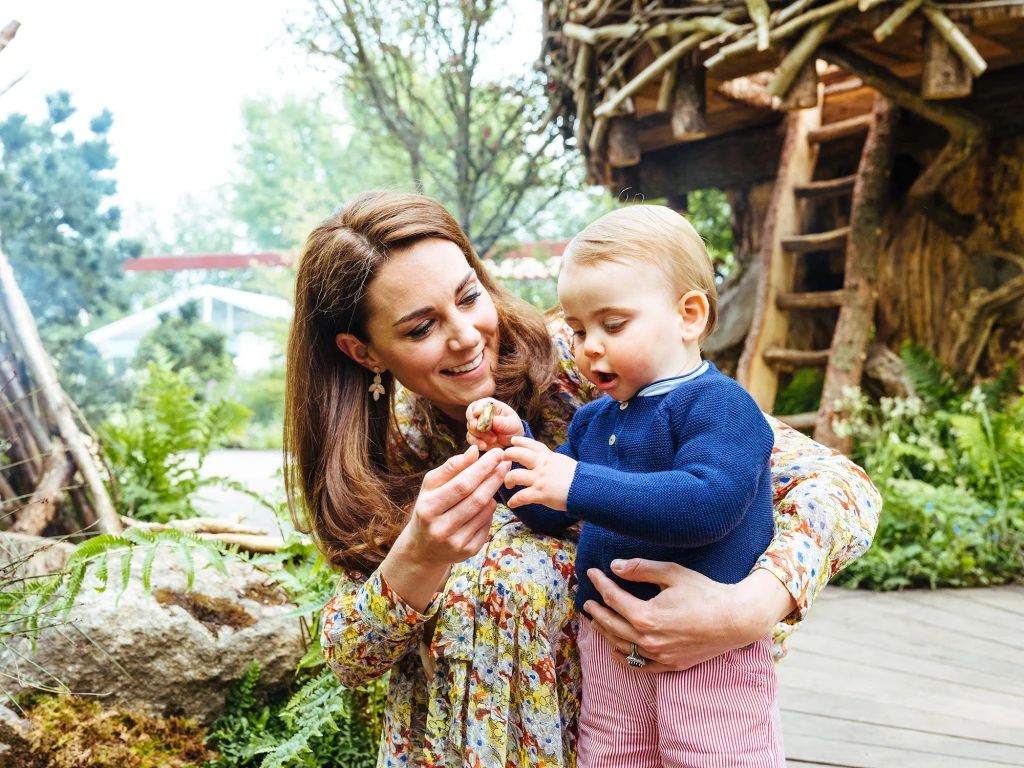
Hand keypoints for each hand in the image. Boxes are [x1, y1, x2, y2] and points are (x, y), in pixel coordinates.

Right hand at [383, 445, 510, 610]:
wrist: (423, 548)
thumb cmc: (429, 508)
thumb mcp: (431, 486)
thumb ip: (451, 467)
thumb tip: (474, 451)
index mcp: (428, 508)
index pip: (462, 484)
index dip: (482, 468)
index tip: (497, 453)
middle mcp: (441, 528)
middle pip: (477, 499)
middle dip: (494, 477)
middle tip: (505, 462)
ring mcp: (456, 543)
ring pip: (485, 511)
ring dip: (493, 492)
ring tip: (494, 480)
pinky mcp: (468, 551)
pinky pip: (487, 524)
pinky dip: (490, 510)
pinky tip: (487, 502)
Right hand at [466, 398, 523, 449]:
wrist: (512, 441)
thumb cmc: (513, 428)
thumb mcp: (513, 425)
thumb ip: (504, 423)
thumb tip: (495, 420)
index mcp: (491, 406)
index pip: (480, 403)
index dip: (476, 407)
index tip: (476, 413)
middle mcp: (481, 414)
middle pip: (470, 414)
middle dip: (472, 421)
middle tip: (475, 427)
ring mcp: (477, 425)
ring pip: (470, 428)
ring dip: (479, 435)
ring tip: (493, 439)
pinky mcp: (476, 436)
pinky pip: (471, 439)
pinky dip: (476, 443)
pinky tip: (484, 446)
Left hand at [502, 436, 575, 510]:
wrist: (585, 488)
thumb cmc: (578, 477)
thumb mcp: (564, 463)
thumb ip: (552, 461)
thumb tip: (548, 462)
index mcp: (548, 457)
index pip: (532, 445)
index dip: (521, 441)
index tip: (513, 441)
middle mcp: (541, 466)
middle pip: (519, 454)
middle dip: (508, 455)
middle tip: (503, 458)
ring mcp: (539, 479)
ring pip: (515, 475)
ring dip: (508, 480)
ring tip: (508, 484)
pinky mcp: (539, 494)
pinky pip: (521, 497)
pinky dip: (514, 501)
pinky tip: (512, 503)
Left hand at [584, 560, 795, 671]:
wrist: (736, 620)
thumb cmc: (706, 593)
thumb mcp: (673, 573)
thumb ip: (641, 569)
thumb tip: (615, 566)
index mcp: (646, 616)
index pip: (613, 598)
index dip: (600, 584)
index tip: (592, 572)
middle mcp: (648, 640)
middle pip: (611, 625)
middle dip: (596, 611)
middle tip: (587, 601)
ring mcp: (659, 656)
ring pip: (621, 646)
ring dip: (605, 632)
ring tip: (596, 620)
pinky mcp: (670, 665)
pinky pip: (639, 665)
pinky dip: (624, 658)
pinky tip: (616, 650)